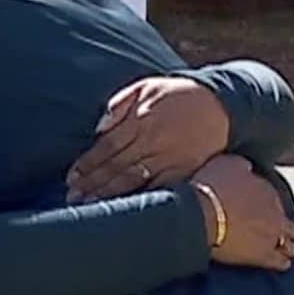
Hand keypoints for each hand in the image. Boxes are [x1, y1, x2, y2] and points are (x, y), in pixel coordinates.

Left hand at [66, 77, 230, 202]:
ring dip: (108, 194)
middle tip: (72, 198)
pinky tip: (124, 208)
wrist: (222, 104)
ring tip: (89, 206)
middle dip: (91, 183)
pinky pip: (158, 187)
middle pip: (115, 165)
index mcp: (141, 120)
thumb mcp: (148, 86)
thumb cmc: (178, 95)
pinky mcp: (184, 170)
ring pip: (132, 179)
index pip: (107, 146)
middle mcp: (152, 141)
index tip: (71, 177)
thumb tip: (99, 127)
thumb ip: (120, 103)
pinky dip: (139, 198)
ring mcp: (169, 157)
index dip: (87, 163)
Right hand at [191, 155, 293, 270]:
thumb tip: (248, 168)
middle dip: (280, 226)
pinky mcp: (263, 256)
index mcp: (267, 191)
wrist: (201, 215)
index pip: (273, 200)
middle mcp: (276, 213)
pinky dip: (281, 262)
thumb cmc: (209, 188)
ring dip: (285, 244)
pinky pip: (280, 262)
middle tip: (270, 229)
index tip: (256, 209)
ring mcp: (272, 236)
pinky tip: (281, 262)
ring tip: (280, 248)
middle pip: (285, 222)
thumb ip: (243, 166)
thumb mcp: (227, 164)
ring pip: (287, 243)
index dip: (265, 206)